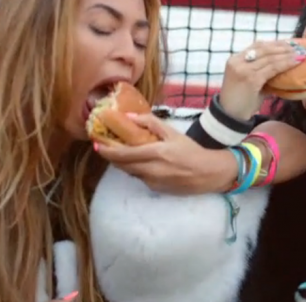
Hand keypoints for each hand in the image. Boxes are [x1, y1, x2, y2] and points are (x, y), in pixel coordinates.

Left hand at [96, 114, 236, 194]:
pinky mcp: (156, 189)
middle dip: (111, 157)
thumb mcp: (172, 132)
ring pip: (130, 172)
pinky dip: (136, 169)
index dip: (107, 151)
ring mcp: (153, 182)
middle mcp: (151, 170)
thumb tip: (130, 116)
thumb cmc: (191, 150)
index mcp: (155, 153)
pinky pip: (140, 178)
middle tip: (103, 146)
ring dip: (122, 163)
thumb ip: (150, 123)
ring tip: (119, 152)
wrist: (208, 173)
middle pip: (122, 165)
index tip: (97, 144)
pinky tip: (139, 161)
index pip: (123, 155)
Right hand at [219, 40, 305, 120]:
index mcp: (235, 59)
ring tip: (301, 54)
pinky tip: (296, 63)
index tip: (289, 44)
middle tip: (299, 48)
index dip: (274, 44)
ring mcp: (244, 70)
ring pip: (270, 58)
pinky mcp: (251, 79)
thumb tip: (282, 64)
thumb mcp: (248, 81)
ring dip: (287, 55)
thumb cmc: (241, 101)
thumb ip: (260, 71)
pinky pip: (272, 68)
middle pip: (264, 49)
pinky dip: (285, 64)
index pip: (257, 45)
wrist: (231, 116)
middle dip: (283, 47)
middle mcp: (238, 62)